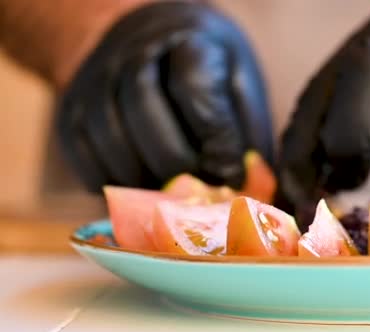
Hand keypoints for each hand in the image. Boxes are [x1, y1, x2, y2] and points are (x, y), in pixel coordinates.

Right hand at [55, 1, 273, 191]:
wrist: (147, 48)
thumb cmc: (208, 75)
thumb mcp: (239, 86)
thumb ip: (246, 132)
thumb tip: (245, 186)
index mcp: (186, 41)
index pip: (195, 88)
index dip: (216, 139)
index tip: (232, 173)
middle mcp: (130, 53)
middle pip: (144, 111)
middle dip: (177, 162)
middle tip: (200, 192)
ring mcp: (93, 83)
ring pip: (110, 139)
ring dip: (145, 180)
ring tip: (172, 198)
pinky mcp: (70, 116)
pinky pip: (85, 161)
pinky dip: (116, 187)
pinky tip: (142, 192)